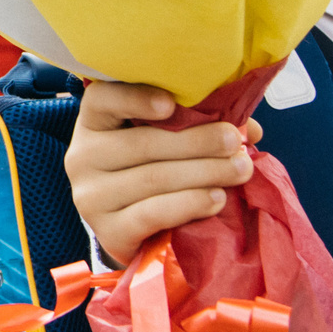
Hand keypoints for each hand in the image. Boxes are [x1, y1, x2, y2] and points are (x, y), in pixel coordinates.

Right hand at [63, 82, 259, 265]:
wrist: (129, 232)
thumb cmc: (150, 173)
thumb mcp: (164, 143)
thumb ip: (197, 126)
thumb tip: (249, 130)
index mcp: (94, 124)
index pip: (102, 100)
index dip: (134, 98)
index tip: (171, 104)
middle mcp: (83, 157)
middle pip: (142, 143)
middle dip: (197, 142)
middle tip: (234, 142)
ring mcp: (91, 197)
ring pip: (153, 179)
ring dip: (204, 172)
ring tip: (240, 170)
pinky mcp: (108, 231)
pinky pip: (152, 214)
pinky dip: (189, 204)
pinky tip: (217, 199)